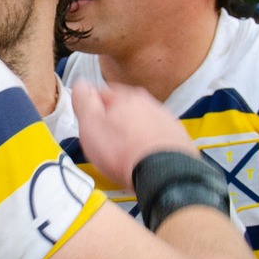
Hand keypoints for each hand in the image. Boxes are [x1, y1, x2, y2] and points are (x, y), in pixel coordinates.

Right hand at [72, 81, 196, 190]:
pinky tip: (143, 161)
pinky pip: (158, 140)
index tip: (88, 124)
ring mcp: (166, 121)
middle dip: (114, 123)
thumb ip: (84, 101)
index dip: (92, 109)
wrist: (163, 173)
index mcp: (127, 97)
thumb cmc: (123, 151)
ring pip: (143, 124)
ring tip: (125, 156)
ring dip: (134, 135)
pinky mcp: (178, 139)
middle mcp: (150, 104)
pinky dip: (150, 147)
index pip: (103, 93)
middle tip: (105, 144)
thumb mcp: (91, 125)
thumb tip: (80, 85)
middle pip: (125, 109)